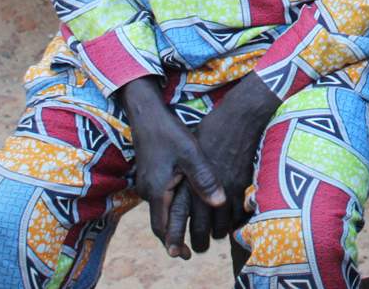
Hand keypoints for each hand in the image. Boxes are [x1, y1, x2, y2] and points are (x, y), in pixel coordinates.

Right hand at [118, 76, 225, 258]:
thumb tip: (220, 204)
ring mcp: (148, 182)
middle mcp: (149, 191)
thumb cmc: (170, 133)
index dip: (173, 242)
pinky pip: (161, 196)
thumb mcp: (191, 154)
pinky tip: (183, 203)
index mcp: (157, 191)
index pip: (163, 227)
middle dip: (173, 236)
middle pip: (160, 222)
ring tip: (188, 229)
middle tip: (186, 251)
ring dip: (172, 221)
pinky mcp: (151, 173)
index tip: (183, 255)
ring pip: (161, 209)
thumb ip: (204, 180)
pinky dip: (171, 206)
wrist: (148, 114)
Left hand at [165, 71, 278, 254]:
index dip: (176, 236)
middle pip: (201, 228)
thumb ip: (186, 176)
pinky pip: (239, 214)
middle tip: (199, 245)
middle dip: (199, 241)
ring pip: (221, 226)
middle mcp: (205, 189)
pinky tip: (233, 219)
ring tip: (216, 234)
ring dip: (218, 233)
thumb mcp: (192, 153)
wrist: (241, 117)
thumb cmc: (214, 129)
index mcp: (188, 181)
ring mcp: (227, 189)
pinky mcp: (243, 185)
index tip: (177, 247)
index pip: (178, 219)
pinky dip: (235, 221)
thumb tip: (181, 190)